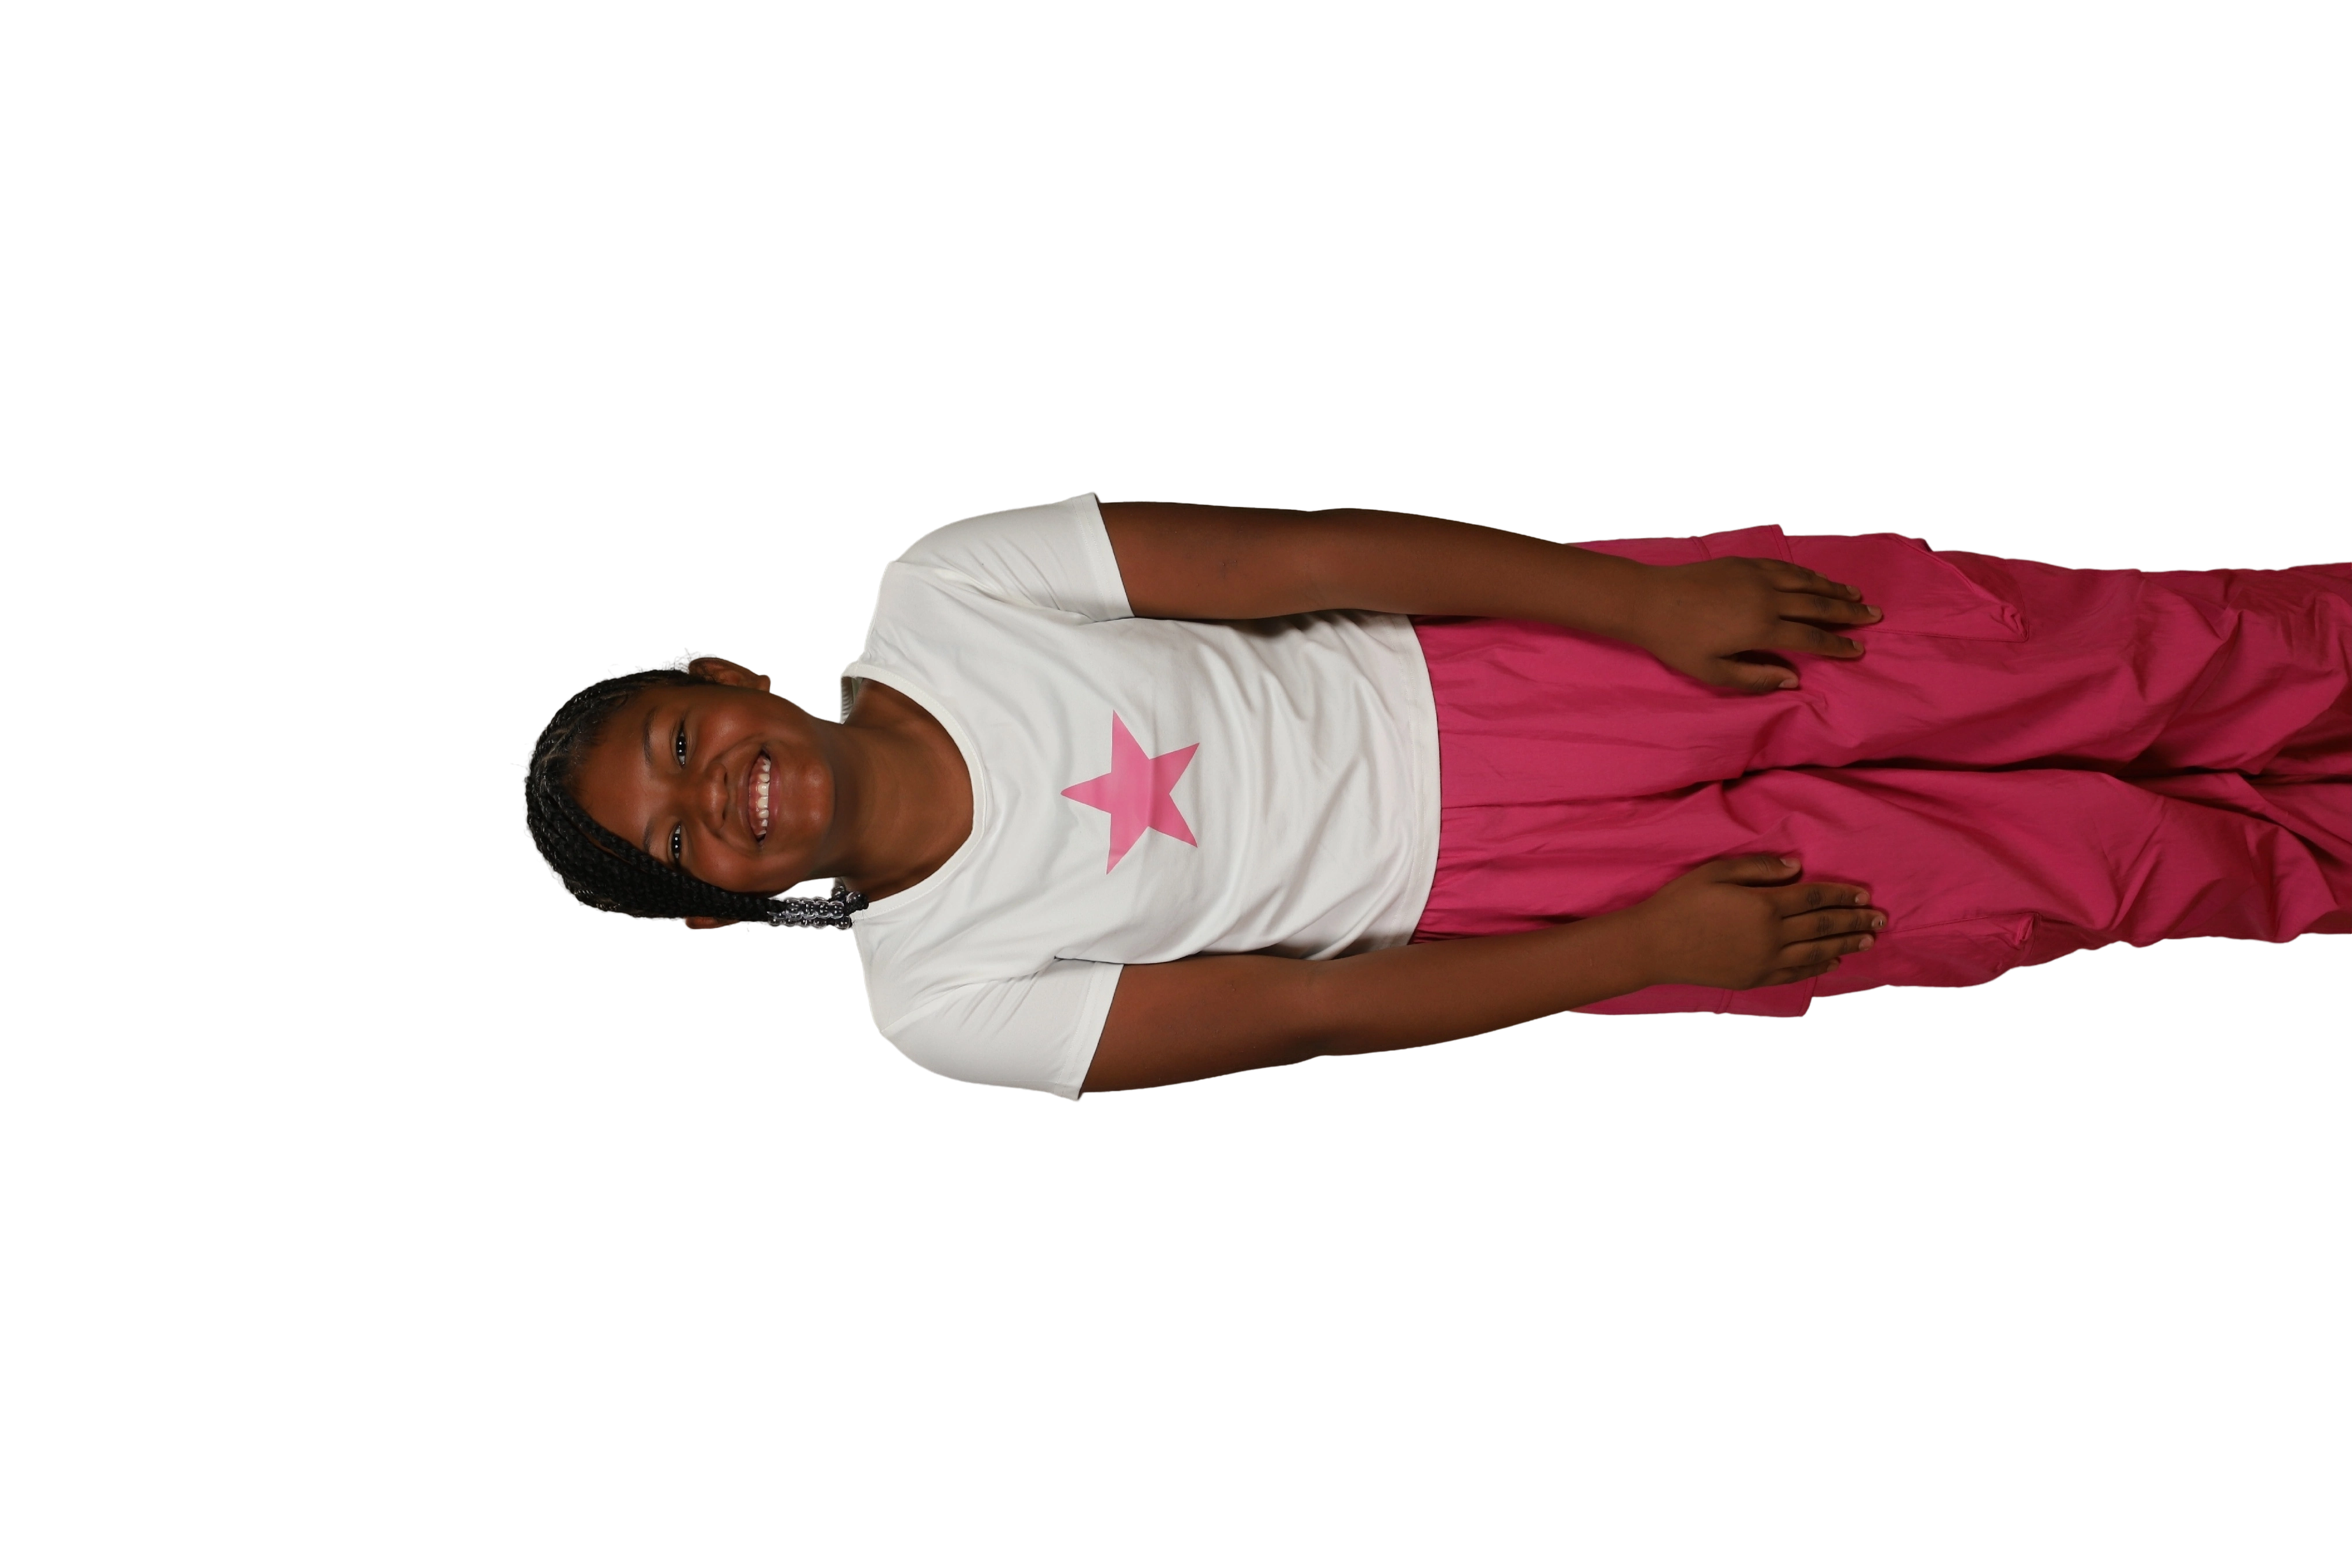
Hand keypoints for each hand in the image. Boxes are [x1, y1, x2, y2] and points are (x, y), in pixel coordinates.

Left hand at [1623, 556, 1882, 693]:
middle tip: (1875, 616)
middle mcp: (1766, 598)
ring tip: (1856, 595)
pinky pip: (1786, 567)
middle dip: (1848, 613)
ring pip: (1807, 582)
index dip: (1838, 645)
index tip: (1859, 650)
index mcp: (1761, 628)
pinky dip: (1808, 574)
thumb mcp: (1713, 672)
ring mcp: (1757, 576)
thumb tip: (1794, 680)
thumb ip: (1756, 678)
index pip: (1811, 638)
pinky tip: (1817, 579)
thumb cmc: (1677, 642)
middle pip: (1818, 606)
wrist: (1649, 600)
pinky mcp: (1745, 563)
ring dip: (1834, 589)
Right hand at [1625, 854, 1886, 990]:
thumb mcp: (1715, 872)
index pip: (1814, 898)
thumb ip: (1758, 867)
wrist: (1653, 947)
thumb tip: (1796, 866)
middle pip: (1823, 927)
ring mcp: (1764, 962)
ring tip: (1868, 939)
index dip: (1842, 894)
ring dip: (1846, 945)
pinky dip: (1819, 967)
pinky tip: (1834, 961)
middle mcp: (1770, 937)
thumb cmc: (1680, 903)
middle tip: (1881, 919)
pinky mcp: (1754, 978)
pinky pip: (1796, 974)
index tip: (1864, 893)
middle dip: (1854, 921)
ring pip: (1816, 953)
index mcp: (1763, 906)